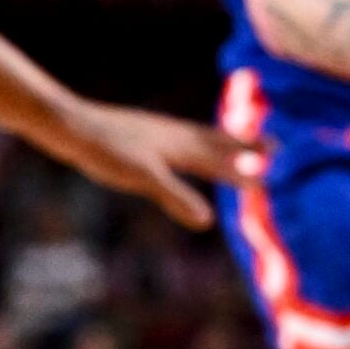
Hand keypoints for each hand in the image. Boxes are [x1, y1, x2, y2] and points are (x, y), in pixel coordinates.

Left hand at [29, 98, 267, 228]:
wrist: (72, 127)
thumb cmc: (108, 152)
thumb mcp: (143, 178)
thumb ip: (176, 197)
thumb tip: (206, 222)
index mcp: (183, 144)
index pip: (225, 157)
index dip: (249, 163)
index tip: (277, 167)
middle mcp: (177, 135)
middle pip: (221, 141)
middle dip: (247, 146)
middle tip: (276, 147)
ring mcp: (160, 134)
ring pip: (202, 139)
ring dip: (224, 144)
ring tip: (236, 146)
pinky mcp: (143, 138)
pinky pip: (181, 141)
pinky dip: (195, 147)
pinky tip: (183, 152)